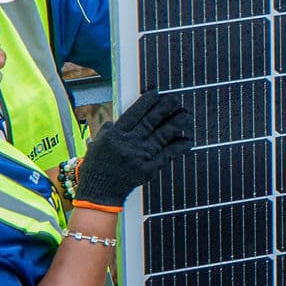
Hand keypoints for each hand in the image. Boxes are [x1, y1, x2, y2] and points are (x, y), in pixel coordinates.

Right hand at [75, 91, 193, 206]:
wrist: (99, 192)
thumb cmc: (97, 167)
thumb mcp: (98, 143)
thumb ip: (111, 128)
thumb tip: (124, 116)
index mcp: (115, 135)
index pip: (134, 113)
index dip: (147, 101)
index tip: (157, 92)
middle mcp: (129, 144)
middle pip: (150, 121)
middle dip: (165, 108)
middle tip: (175, 99)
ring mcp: (140, 157)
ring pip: (162, 136)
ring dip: (176, 124)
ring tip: (186, 115)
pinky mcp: (149, 170)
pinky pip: (167, 155)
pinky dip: (178, 147)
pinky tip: (188, 140)